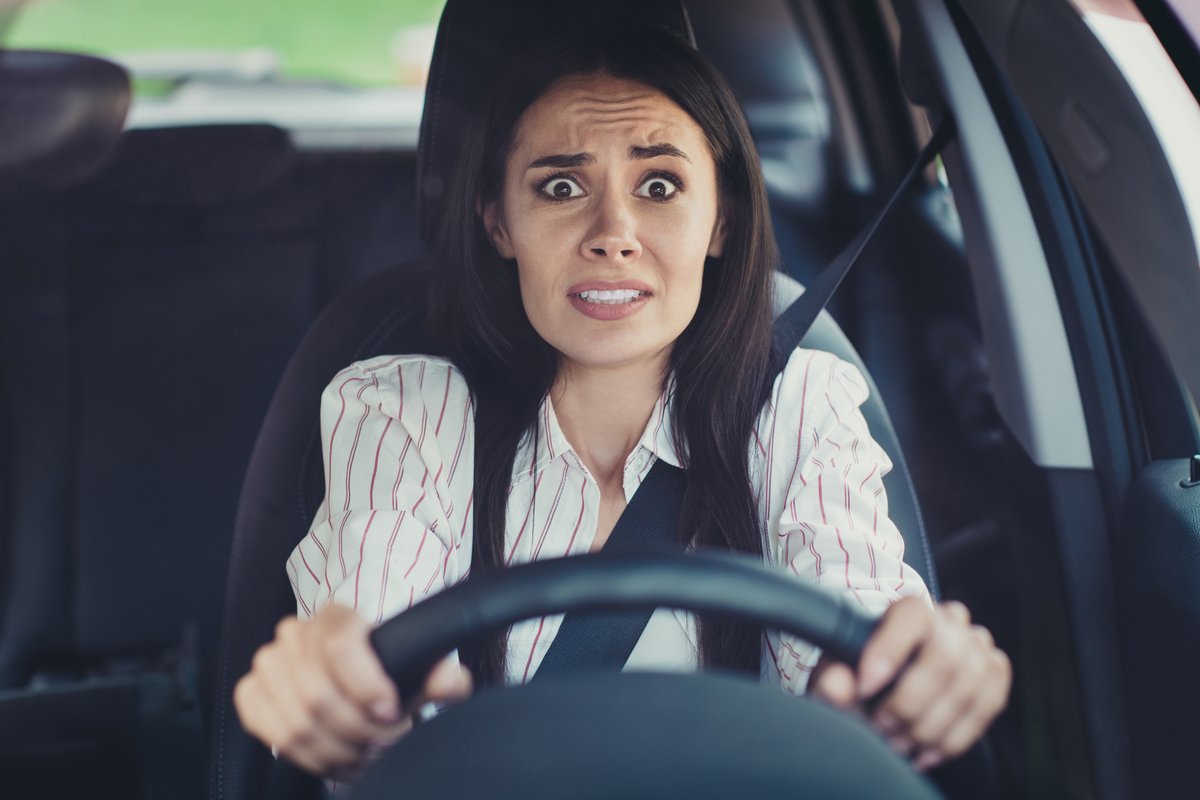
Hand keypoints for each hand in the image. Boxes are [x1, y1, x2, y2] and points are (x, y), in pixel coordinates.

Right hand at [234, 603, 472, 777]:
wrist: (347, 680)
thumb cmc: (383, 675)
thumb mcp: (417, 675)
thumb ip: (440, 678)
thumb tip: (449, 682)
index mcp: (336, 617)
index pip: (340, 646)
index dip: (366, 685)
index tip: (391, 712)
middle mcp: (296, 634)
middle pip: (317, 694)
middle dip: (357, 731)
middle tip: (384, 743)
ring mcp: (268, 663)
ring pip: (296, 723)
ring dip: (337, 750)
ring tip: (365, 754)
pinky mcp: (251, 693)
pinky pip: (271, 734)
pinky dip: (308, 757)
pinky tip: (336, 758)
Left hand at [810, 597, 1010, 771]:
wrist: (891, 681)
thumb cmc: (860, 673)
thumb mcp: (837, 674)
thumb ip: (832, 679)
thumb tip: (837, 686)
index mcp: (909, 609)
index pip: (912, 615)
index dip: (890, 651)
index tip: (864, 687)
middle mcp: (950, 621)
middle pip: (945, 659)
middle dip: (911, 703)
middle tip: (882, 727)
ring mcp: (977, 645)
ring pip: (968, 687)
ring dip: (931, 727)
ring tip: (900, 745)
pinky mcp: (994, 671)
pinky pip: (988, 706)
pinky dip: (956, 738)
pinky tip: (927, 752)